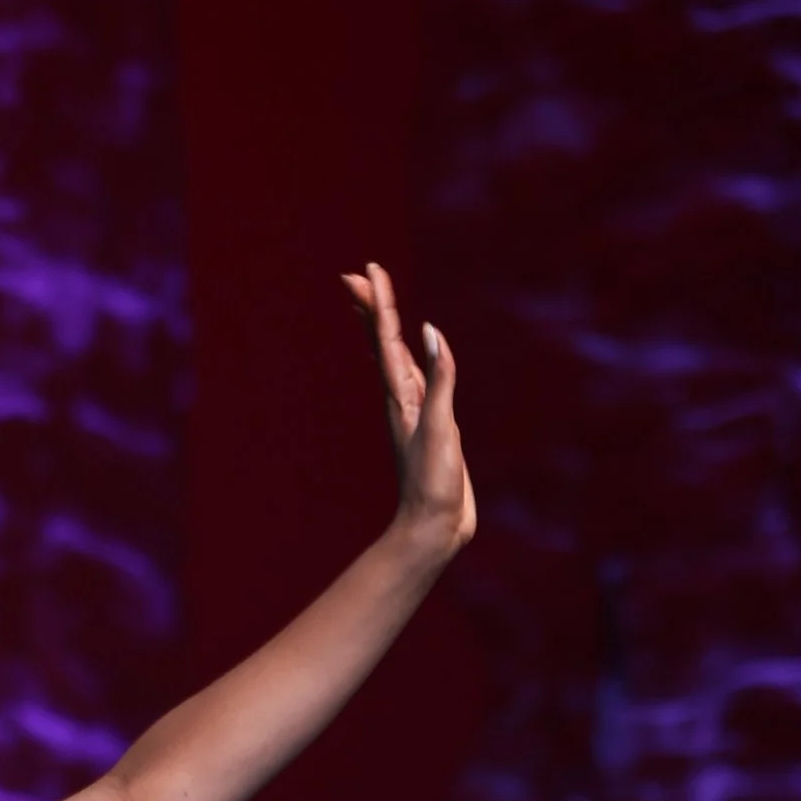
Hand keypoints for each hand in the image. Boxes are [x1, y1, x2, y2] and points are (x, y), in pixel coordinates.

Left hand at [344, 260, 474, 554]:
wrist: (433, 530)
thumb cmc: (432, 485)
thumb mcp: (439, 428)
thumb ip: (439, 380)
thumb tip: (432, 332)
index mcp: (401, 397)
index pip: (386, 339)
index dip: (379, 303)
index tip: (366, 270)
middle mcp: (403, 400)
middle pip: (383, 344)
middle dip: (374, 309)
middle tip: (361, 275)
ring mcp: (416, 413)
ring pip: (397, 361)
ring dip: (386, 332)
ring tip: (378, 308)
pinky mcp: (431, 428)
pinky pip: (418, 383)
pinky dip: (414, 363)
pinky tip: (415, 361)